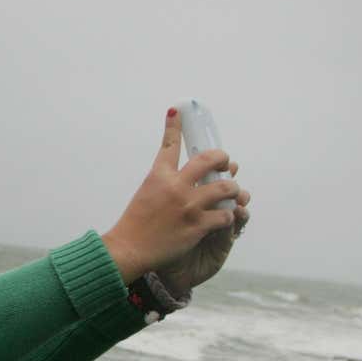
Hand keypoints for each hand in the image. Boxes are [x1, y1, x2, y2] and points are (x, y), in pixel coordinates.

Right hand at [100, 108, 249, 285]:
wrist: (129, 249)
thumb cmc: (134, 224)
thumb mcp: (145, 194)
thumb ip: (163, 183)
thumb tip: (177, 176)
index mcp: (158, 177)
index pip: (169, 146)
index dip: (174, 126)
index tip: (177, 110)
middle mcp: (175, 187)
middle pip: (209, 160)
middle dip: (222, 158)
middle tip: (226, 163)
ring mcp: (188, 206)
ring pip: (226, 188)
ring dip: (233, 189)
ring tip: (232, 193)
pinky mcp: (197, 226)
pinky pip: (225, 215)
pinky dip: (228, 215)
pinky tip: (225, 217)